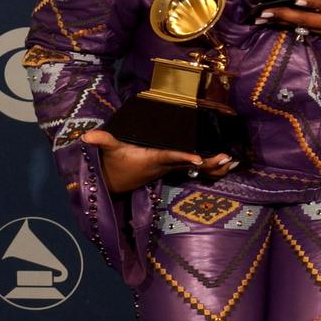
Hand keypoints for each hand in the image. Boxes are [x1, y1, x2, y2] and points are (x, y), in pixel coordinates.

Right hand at [81, 130, 238, 193]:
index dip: (183, 157)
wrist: (115, 184)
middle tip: (228, 158)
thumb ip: (101, 140)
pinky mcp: (172, 168)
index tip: (198, 159)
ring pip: (195, 169)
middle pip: (190, 164)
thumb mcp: (108, 150)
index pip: (169, 156)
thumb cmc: (114, 163)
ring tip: (234, 161)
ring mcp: (170, 168)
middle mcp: (165, 165)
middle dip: (209, 163)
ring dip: (214, 166)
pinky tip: (226, 164)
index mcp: (152, 158)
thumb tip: (86, 136)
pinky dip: (210, 168)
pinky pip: (195, 170)